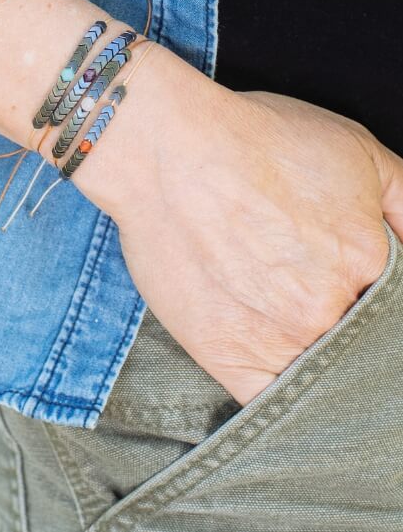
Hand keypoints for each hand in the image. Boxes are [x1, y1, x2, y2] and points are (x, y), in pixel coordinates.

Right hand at [68, 45, 402, 404]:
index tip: (349, 286)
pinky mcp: (231, 359)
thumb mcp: (355, 150)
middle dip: (344, 322)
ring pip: (321, 375)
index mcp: (370, 262)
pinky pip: (272, 406)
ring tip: (280, 312)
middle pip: (360, 342)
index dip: (373, 298)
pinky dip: (282, 400)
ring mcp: (281, 341)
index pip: (394, 308)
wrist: (165, 145)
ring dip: (314, 354)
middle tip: (309, 292)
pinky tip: (279, 373)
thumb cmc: (251, 138)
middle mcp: (332, 311)